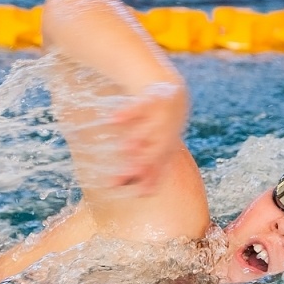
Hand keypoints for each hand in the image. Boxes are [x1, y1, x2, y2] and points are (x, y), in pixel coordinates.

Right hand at [109, 81, 187, 195]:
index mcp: (167, 146)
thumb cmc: (156, 125)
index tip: (139, 193)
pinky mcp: (153, 97)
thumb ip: (136, 165)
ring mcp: (162, 115)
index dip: (151, 179)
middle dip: (143, 162)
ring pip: (151, 128)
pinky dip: (128, 113)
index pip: (158, 165)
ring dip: (139, 137)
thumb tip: (113, 187)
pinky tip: (113, 120)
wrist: (170, 90)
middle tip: (130, 174)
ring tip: (126, 149)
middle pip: (155, 150)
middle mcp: (167, 133)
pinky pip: (141, 105)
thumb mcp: (151, 145)